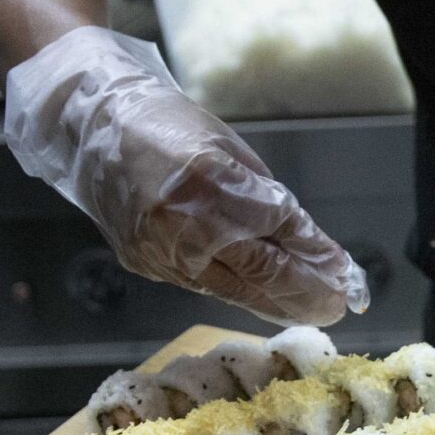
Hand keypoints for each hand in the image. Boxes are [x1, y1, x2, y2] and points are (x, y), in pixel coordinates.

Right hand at [3, 27, 368, 325]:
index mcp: (210, 181)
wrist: (91, 125)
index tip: (343, 271)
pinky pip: (202, 285)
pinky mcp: (145, 264)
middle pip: (259, 270)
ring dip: (276, 303)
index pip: (279, 228)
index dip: (314, 253)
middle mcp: (185, 223)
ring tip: (310, 311)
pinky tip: (263, 300)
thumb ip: (263, 196)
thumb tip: (303, 239)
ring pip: (231, 289)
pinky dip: (237, 293)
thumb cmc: (166, 124)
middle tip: (336, 306)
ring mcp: (161, 249)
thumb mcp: (227, 148)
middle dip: (304, 292)